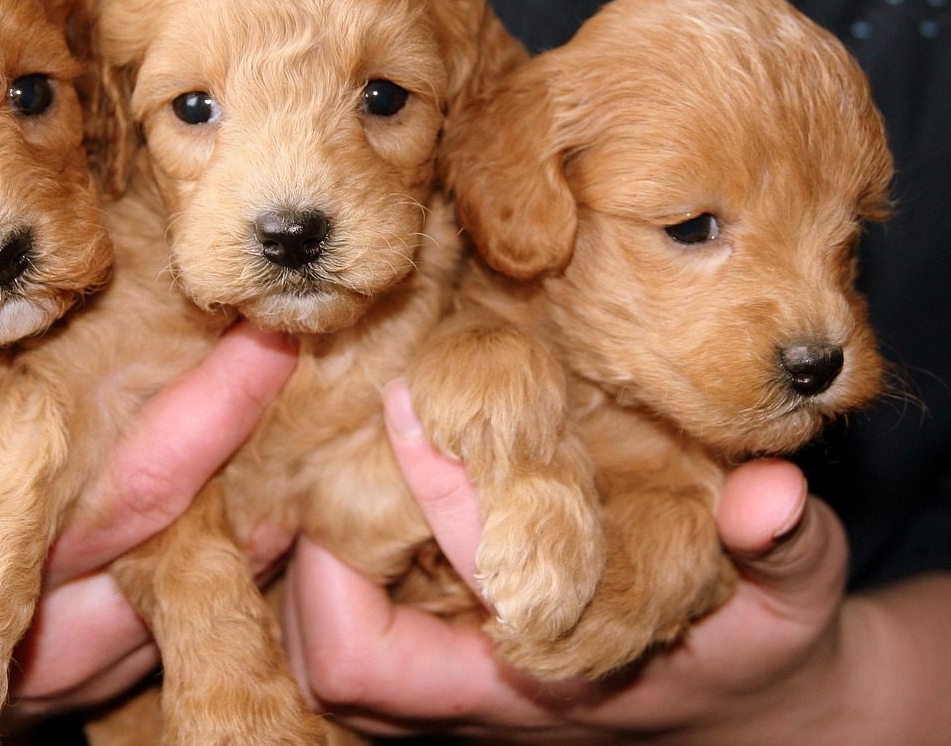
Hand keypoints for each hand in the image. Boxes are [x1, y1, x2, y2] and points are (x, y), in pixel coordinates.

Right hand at [0, 285, 297, 743]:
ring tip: (300, 417)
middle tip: (303, 353)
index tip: (265, 341)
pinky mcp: (74, 665)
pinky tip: (248, 484)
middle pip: (186, 547)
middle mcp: (45, 631)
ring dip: (253, 515)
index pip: (128, 499)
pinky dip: (219, 552)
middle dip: (257, 450)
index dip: (205, 422)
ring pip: (191, 593)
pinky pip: (169, 609)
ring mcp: (68, 662)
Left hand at [282, 378, 874, 743]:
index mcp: (538, 680)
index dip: (415, 506)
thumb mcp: (790, 596)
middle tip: (339, 437)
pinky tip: (352, 485)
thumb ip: (780, 546)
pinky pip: (345, 638)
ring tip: (336, 454)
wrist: (749, 702)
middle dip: (315, 553)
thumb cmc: (763, 645)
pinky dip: (331, 570)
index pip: (413, 623)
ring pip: (323, 657)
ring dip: (314, 561)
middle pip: (327, 662)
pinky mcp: (445, 666)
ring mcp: (451, 690)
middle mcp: (474, 697)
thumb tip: (766, 494)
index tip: (412, 402)